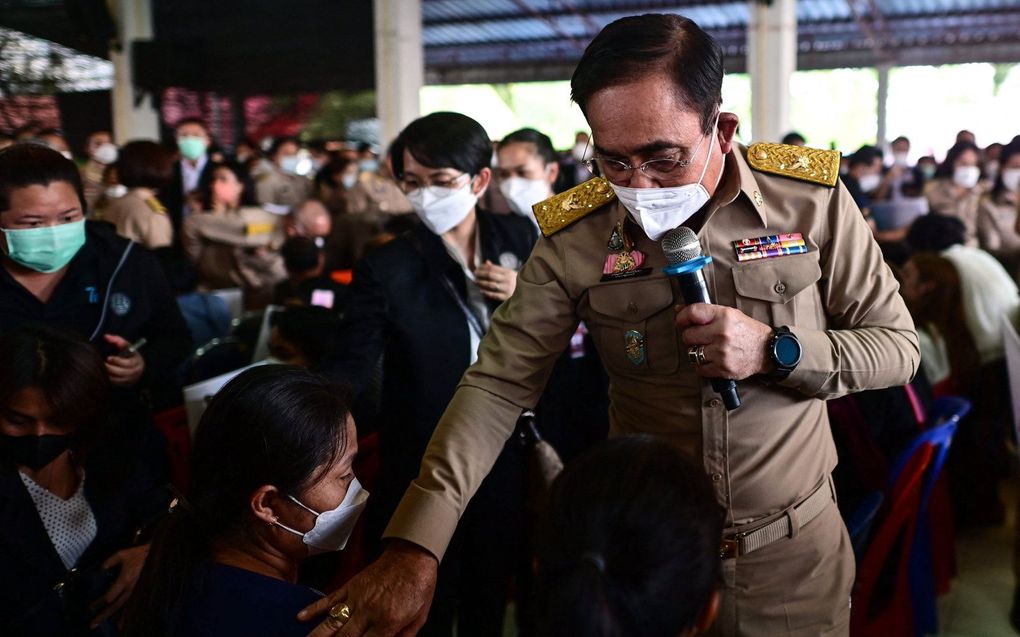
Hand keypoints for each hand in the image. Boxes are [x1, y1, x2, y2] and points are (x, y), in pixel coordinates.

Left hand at [89, 544, 149, 628]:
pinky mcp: (141, 590)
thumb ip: (109, 562)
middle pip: (115, 606)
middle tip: (92, 624)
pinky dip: (128, 613)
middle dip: (104, 615)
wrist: (155, 554)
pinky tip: (124, 622)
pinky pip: (132, 604)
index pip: (109, 596)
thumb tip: (100, 570)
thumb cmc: (137, 554)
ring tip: (114, 628)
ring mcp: (137, 590)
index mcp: (124, 580)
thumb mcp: (121, 554)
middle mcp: (130, 589)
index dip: (99, 602)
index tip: (91, 607)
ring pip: (125, 607)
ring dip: (118, 617)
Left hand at [103, 334, 145, 386]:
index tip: (108, 358)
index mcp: (137, 362)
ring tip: (101, 369)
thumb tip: (106, 337)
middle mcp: (136, 372)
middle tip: (102, 364)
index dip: (118, 361)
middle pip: (122, 372)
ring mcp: (131, 380)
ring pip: (118, 380)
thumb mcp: (125, 346)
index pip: (128, 363)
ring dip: (109, 375)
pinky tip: (103, 375)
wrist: (135, 366)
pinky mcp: (125, 385)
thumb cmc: (128, 354)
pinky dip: (109, 380)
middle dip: (111, 368)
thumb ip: (117, 340)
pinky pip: (116, 384)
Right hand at [299, 540, 437, 636]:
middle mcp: (368, 612)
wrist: (414, 556)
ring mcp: (356, 598)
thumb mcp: (419, 618)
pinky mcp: (351, 586)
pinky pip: (329, 600)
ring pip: (330, 623)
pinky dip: (313, 609)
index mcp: (387, 623)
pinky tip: (301, 618)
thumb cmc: (419, 585)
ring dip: (316, 635)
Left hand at [475, 261, 517, 301]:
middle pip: (490, 275)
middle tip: (474, 274)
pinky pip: (494, 295)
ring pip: (491, 285)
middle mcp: (507, 279)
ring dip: (481, 283)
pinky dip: (486, 293)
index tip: (477, 268)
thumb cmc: (516, 282)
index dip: (483, 268)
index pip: (493, 268)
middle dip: (480, 274)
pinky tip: (481, 291)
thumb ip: (497, 269)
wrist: (528, 292)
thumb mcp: (509, 273)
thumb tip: (486, 262)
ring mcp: (507, 288)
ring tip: (476, 282)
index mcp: (508, 272)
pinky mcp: (506, 297)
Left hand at [676, 303, 772, 379]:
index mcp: (724, 316)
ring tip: (707, 349)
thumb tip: (678, 310)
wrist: (767, 350)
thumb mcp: (730, 314)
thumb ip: (706, 312)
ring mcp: (722, 352)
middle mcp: (722, 333)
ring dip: (696, 352)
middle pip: (688, 335)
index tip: (680, 321)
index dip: (682, 317)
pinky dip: (702, 366)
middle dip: (691, 337)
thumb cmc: (747, 331)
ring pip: (692, 353)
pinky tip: (711, 360)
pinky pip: (699, 368)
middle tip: (700, 338)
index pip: (693, 313)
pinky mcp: (723, 368)